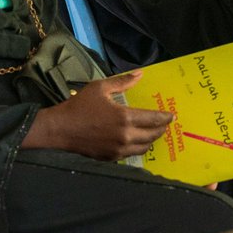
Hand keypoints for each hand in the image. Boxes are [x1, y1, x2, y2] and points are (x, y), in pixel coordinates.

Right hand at [22, 71, 172, 159]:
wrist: (60, 129)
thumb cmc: (79, 106)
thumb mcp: (100, 88)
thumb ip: (122, 82)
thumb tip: (140, 74)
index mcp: (125, 117)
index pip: (153, 119)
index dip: (165, 118)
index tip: (172, 116)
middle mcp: (126, 136)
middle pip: (152, 135)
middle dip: (161, 129)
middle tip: (164, 124)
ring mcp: (119, 149)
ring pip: (144, 147)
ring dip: (151, 140)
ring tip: (152, 133)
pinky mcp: (112, 158)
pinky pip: (131, 154)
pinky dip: (138, 147)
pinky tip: (136, 142)